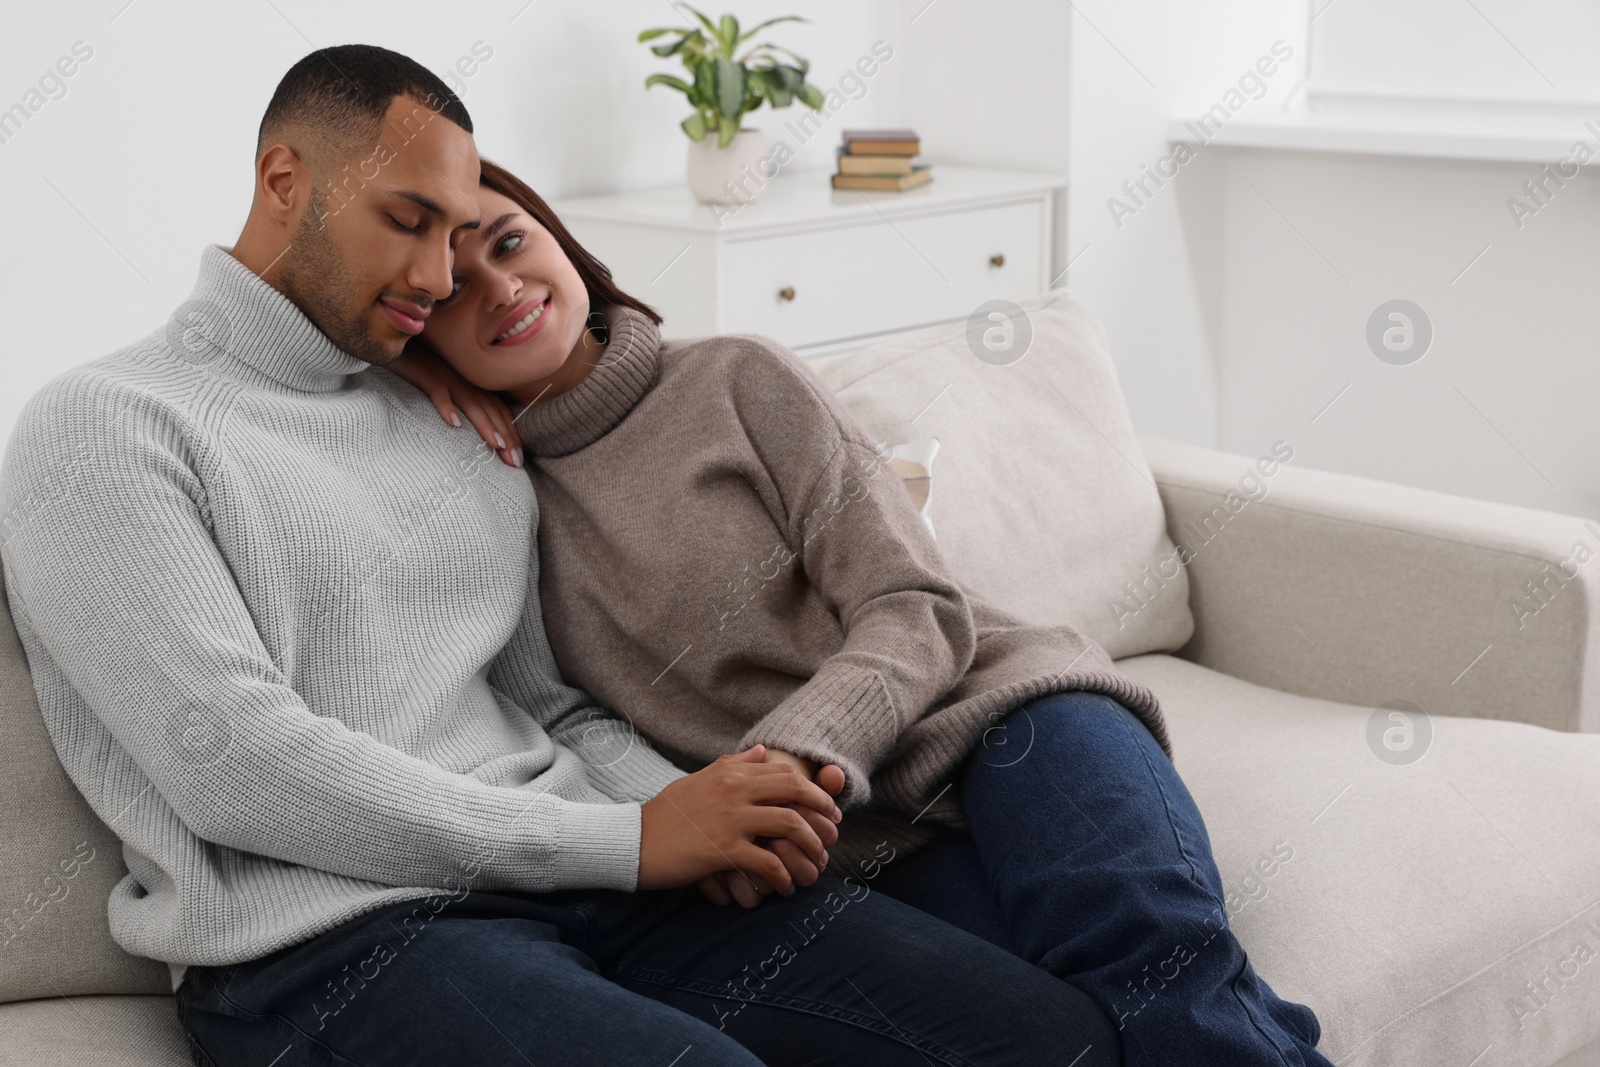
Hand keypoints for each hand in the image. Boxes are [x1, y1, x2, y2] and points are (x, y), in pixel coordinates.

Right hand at [388, 342, 522, 466]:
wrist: (397, 343)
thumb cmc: (421, 368)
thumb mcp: (447, 385)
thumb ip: (462, 402)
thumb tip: (470, 431)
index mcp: (471, 384)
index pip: (498, 410)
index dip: (511, 433)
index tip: (518, 459)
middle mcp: (464, 381)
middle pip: (490, 410)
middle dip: (506, 436)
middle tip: (516, 462)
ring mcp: (446, 376)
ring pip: (471, 402)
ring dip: (485, 424)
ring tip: (497, 445)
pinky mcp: (425, 374)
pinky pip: (438, 391)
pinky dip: (446, 406)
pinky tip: (453, 423)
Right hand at [640, 745, 840, 897]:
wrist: (634, 841)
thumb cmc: (666, 813)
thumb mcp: (699, 779)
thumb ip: (734, 764)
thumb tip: (763, 751)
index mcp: (730, 773)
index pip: (784, 772)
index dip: (813, 789)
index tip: (826, 808)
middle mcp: (734, 790)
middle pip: (794, 790)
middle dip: (821, 811)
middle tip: (833, 832)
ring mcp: (730, 820)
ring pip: (789, 825)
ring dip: (810, 847)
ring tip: (815, 864)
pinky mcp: (723, 850)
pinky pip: (768, 862)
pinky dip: (784, 876)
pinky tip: (785, 886)